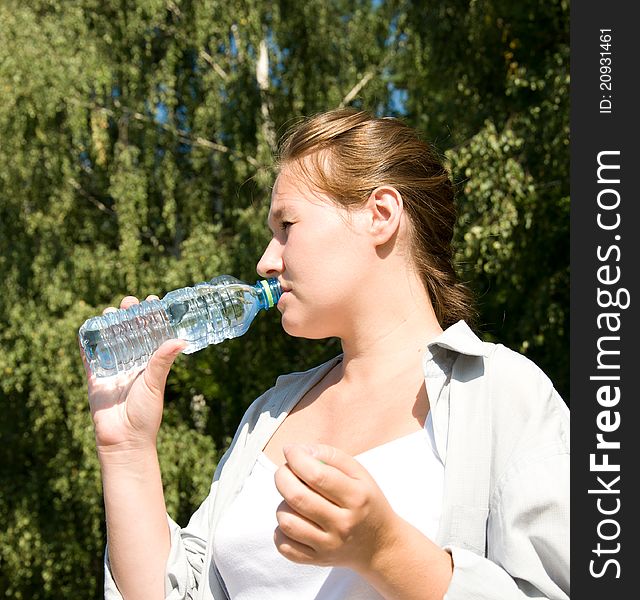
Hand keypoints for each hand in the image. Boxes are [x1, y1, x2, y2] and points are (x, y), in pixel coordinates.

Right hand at [79, 295, 186, 453]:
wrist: (124, 440)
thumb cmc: (146, 414)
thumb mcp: (156, 383)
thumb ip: (162, 361)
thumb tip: (180, 340)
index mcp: (148, 362)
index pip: (150, 334)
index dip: (151, 317)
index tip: (154, 301)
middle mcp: (131, 362)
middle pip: (128, 332)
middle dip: (128, 315)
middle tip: (131, 303)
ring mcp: (112, 368)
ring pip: (108, 339)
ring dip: (108, 323)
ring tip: (112, 311)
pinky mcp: (94, 377)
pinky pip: (88, 356)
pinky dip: (86, 342)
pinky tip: (88, 327)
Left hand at [273, 444, 402, 573]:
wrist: (380, 545)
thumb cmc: (365, 501)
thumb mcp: (359, 473)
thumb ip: (331, 456)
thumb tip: (300, 450)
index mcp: (356, 497)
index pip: (317, 475)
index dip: (297, 458)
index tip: (291, 450)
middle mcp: (343, 524)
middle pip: (297, 497)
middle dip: (283, 476)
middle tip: (286, 471)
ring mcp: (329, 545)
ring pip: (287, 522)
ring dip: (283, 504)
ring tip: (294, 499)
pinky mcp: (318, 560)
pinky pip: (284, 546)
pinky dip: (281, 531)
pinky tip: (294, 519)